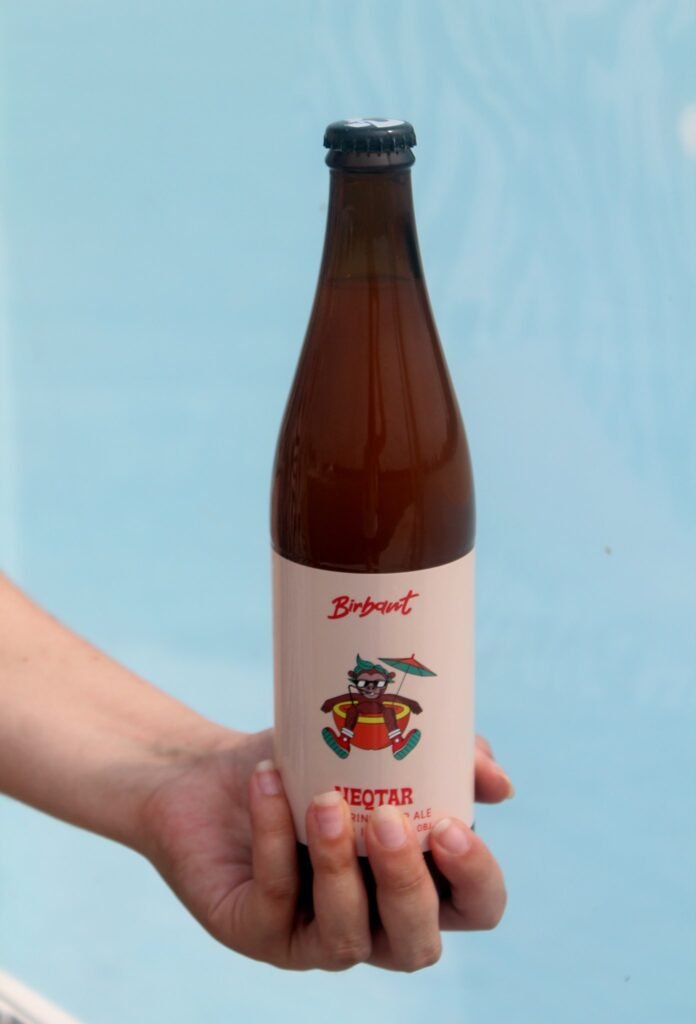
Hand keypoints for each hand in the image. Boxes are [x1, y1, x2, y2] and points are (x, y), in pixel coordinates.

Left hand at [138, 730, 510, 971]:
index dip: (476, 880)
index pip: (474, 908)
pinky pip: (273, 897)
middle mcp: (372, 923)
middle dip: (407, 887)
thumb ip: (445, 759)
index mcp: (415, 883)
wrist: (210, 773)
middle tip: (389, 822)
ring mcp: (312, 936)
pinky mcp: (254, 930)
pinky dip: (273, 836)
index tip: (454, 826)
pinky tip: (268, 783)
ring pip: (345, 934)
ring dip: (338, 866)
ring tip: (325, 801)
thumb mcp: (377, 746)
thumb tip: (502, 784)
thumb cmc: (306, 764)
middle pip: (416, 945)